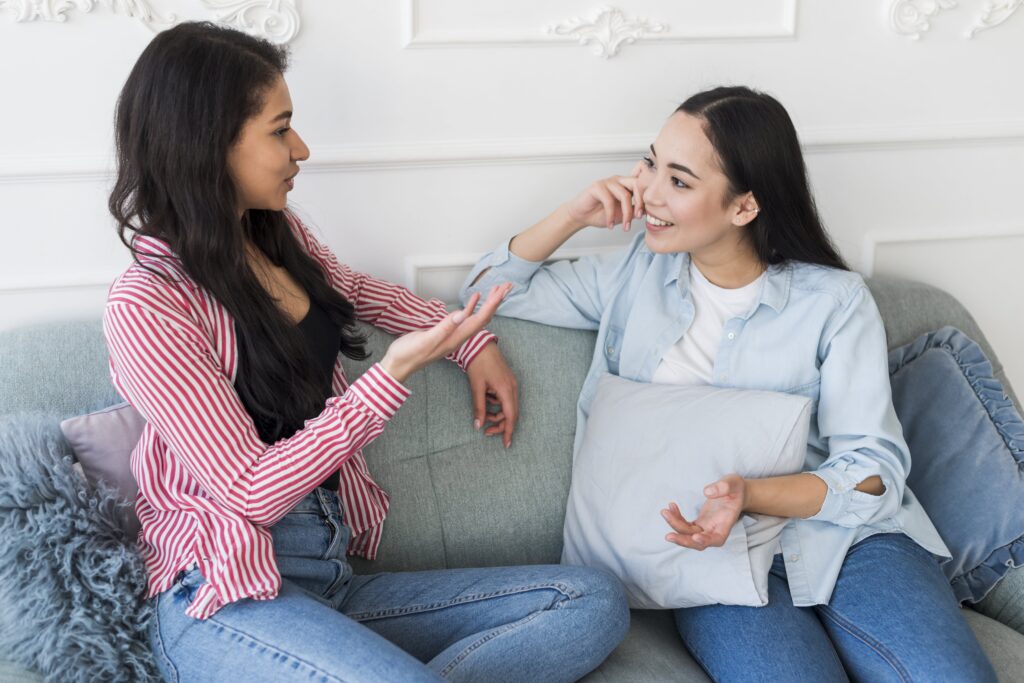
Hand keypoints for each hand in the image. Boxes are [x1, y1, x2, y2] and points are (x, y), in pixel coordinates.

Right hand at [381, 284, 511, 383]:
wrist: (398, 365)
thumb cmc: (408, 354)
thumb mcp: (425, 340)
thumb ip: (444, 328)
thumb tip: (462, 314)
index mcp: (456, 338)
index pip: (480, 320)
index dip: (492, 305)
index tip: (503, 291)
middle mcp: (458, 337)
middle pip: (483, 318)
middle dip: (495, 302)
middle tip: (508, 286)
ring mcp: (453, 334)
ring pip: (476, 316)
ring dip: (487, 303)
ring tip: (497, 289)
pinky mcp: (446, 332)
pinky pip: (464, 317)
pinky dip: (471, 306)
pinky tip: (475, 298)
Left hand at [465, 342, 518, 447]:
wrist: (480, 345)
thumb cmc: (478, 363)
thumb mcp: (477, 387)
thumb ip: (479, 407)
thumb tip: (478, 425)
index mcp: (506, 390)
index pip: (510, 416)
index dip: (508, 431)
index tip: (506, 444)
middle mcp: (513, 388)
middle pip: (511, 414)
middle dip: (500, 424)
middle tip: (486, 431)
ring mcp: (512, 384)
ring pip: (508, 406)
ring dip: (497, 413)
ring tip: (483, 412)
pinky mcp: (508, 381)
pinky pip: (506, 398)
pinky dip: (497, 403)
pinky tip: (486, 398)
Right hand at [564, 161, 646, 231]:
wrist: (581, 216)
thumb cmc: (600, 214)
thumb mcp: (622, 214)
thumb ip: (633, 210)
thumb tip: (648, 211)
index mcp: (625, 184)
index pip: (642, 185)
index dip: (645, 199)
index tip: (643, 215)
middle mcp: (618, 180)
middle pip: (636, 184)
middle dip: (640, 202)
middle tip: (638, 217)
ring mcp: (607, 182)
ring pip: (624, 195)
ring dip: (626, 214)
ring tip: (625, 227)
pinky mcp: (597, 187)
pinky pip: (609, 201)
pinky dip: (611, 215)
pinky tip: (610, 224)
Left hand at [661, 474, 746, 550]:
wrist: (735, 492)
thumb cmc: (736, 488)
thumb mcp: (733, 483)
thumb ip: (723, 487)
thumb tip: (707, 492)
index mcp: (726, 523)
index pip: (717, 539)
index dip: (706, 540)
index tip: (695, 536)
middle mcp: (715, 530)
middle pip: (698, 542)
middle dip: (683, 540)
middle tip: (668, 536)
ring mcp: (706, 528)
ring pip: (688, 534)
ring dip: (675, 526)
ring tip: (665, 512)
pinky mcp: (699, 524)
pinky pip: (685, 525)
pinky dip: (676, 518)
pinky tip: (670, 506)